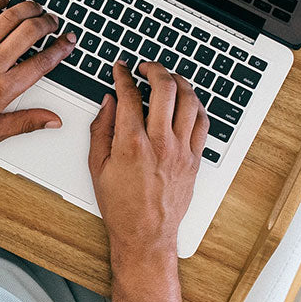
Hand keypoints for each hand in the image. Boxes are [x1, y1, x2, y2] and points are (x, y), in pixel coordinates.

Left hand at [0, 0, 76, 150]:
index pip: (41, 63)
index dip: (60, 50)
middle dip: (47, 23)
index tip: (68, 42)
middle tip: (53, 21)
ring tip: (35, 7)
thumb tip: (51, 121)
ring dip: (26, 9)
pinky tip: (2, 0)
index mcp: (2, 90)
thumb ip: (25, 122)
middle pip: (29, 33)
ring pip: (7, 18)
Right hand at [88, 61, 208, 265]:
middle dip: (154, 69)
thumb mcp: (98, 167)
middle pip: (165, 89)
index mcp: (131, 144)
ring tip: (169, 78)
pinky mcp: (194, 160)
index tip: (121, 69)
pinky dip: (196, 105)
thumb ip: (101, 130)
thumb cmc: (121, 207)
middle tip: (146, 67)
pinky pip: (203, 122)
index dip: (123, 75)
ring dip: (179, 82)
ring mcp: (181, 151)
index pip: (129, 95)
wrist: (146, 234)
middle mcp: (160, 143)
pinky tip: (188, 101)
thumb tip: (108, 104)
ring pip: (189, 101)